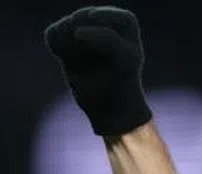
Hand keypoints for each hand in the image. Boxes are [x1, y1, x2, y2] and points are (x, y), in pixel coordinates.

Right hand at [44, 6, 151, 135]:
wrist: (110, 106)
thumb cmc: (123, 82)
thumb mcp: (125, 59)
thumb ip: (107, 38)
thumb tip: (76, 32)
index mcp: (124, 22)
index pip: (108, 16)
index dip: (106, 30)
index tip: (111, 50)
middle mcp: (102, 20)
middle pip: (83, 17)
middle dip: (88, 41)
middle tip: (99, 62)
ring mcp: (80, 28)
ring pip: (66, 25)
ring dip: (74, 47)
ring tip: (87, 63)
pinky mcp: (64, 40)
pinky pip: (53, 34)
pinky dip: (60, 49)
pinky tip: (73, 62)